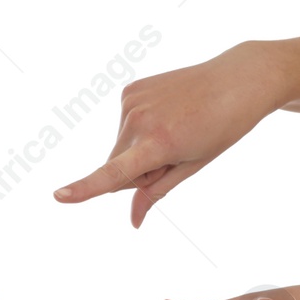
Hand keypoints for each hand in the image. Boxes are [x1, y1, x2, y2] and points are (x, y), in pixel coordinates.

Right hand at [53, 43, 285, 225]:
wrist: (241, 78)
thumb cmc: (223, 127)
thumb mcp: (193, 165)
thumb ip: (156, 192)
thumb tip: (134, 221)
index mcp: (159, 143)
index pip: (114, 174)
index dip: (85, 189)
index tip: (58, 197)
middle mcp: (139, 120)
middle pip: (118, 166)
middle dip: (137, 170)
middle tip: (176, 150)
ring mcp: (132, 101)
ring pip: (119, 147)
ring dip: (139, 148)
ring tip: (176, 127)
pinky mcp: (129, 90)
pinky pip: (124, 126)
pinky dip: (139, 128)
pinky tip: (166, 113)